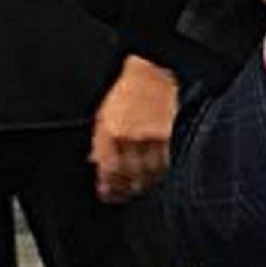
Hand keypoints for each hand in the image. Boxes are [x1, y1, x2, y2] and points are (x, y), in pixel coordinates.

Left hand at [91, 55, 177, 203]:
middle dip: (125, 189)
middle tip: (125, 195)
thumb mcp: (104, 114)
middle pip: (128, 177)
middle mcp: (131, 138)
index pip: (108, 171)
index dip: (108, 187)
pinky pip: (165, 164)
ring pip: (149, 174)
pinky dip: (160, 172)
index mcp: (110, 132)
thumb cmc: (129, 90)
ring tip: (141, 188)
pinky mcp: (171, 137)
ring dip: (144, 184)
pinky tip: (157, 175)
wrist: (155, 71)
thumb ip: (99, 141)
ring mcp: (153, 138)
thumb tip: (95, 162)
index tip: (108, 194)